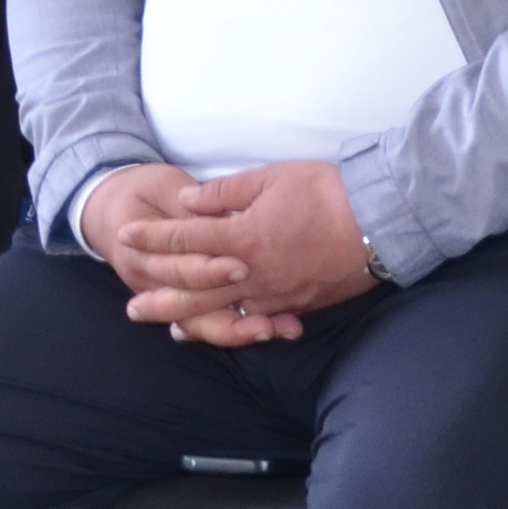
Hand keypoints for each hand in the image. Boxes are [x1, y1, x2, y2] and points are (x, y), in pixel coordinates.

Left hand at [92, 158, 378, 342]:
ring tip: (167, 326)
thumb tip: (188, 202)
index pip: (184, 239)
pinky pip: (258, 321)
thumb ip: (225, 192)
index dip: (152, 237)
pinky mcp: (298, 303)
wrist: (382, 219)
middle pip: (193, 289)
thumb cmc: (328, 192)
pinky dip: (234, 327)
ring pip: (222, 313)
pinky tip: (222, 330)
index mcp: (242, 237)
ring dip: (190, 320)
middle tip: (131, 307)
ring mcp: (275, 293)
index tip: (125, 236)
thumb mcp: (272, 177)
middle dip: (159, 296)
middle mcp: (252, 272)